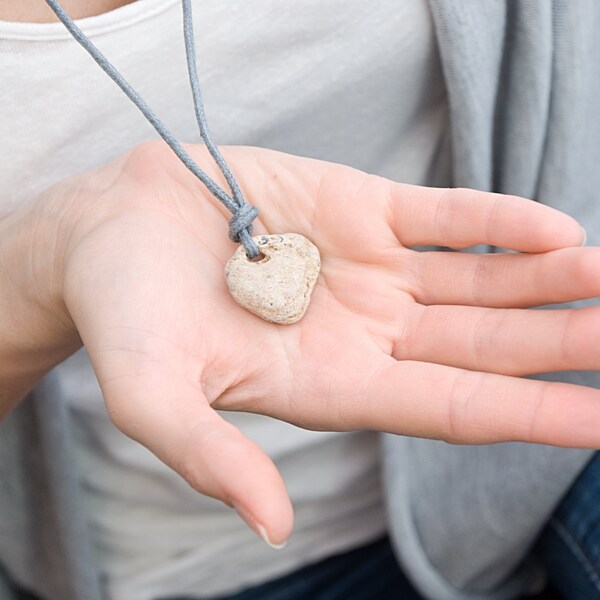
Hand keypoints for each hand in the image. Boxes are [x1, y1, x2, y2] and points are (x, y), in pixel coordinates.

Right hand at [12, 141, 599, 544]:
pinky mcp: (357, 207)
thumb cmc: (124, 316)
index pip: (450, 408)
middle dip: (559, 345)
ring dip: (546, 282)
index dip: (528, 417)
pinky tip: (553, 229)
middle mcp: (364, 329)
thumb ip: (209, 458)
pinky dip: (497, 222)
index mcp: (330, 383)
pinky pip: (443, 216)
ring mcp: (368, 266)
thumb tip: (271, 528)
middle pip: (482, 346)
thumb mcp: (150, 396)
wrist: (109, 230)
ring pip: (478, 280)